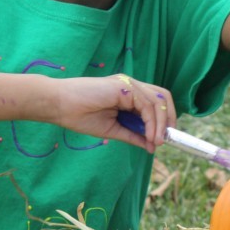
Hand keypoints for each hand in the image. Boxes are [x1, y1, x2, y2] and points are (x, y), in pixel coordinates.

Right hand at [50, 75, 175, 152]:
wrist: (59, 105)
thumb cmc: (79, 116)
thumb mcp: (113, 130)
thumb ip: (132, 135)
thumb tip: (151, 146)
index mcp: (128, 94)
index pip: (155, 102)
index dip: (164, 119)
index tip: (164, 139)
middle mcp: (131, 86)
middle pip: (162, 97)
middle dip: (170, 118)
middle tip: (168, 139)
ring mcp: (128, 83)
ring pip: (157, 101)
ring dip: (160, 124)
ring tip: (156, 142)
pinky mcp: (123, 85)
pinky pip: (146, 104)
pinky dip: (152, 122)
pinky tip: (149, 136)